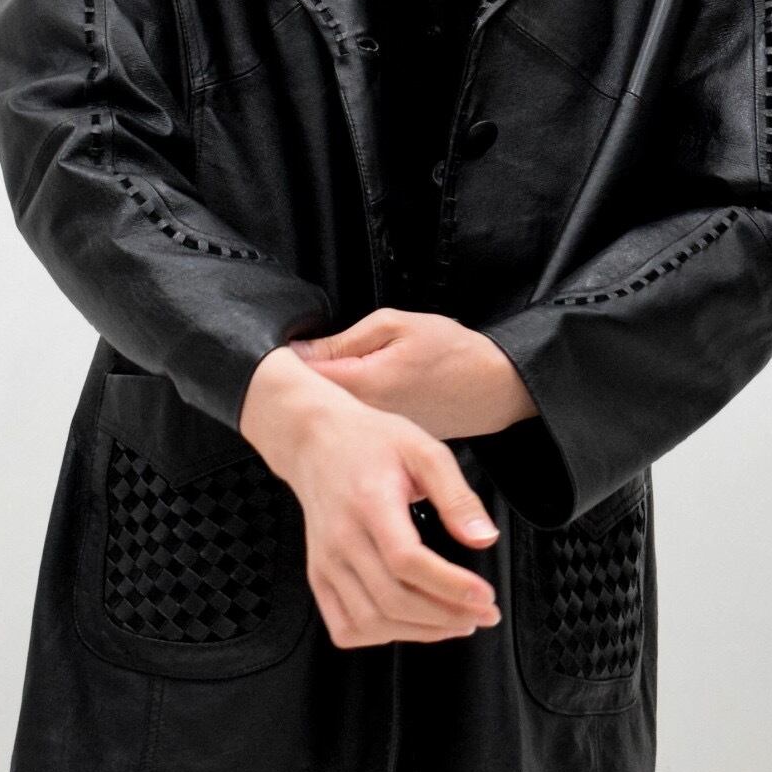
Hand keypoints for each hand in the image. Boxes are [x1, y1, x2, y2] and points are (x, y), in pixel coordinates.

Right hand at [239, 345, 502, 649]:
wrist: (315, 441)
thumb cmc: (373, 443)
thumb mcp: (424, 451)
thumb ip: (457, 496)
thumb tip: (485, 539)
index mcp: (369, 504)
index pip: (407, 561)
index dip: (450, 586)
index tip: (486, 596)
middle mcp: (340, 539)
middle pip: (392, 599)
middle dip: (447, 615)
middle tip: (485, 614)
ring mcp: (325, 562)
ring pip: (371, 621)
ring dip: (421, 632)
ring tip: (458, 622)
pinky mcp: (318, 576)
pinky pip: (345, 627)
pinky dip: (382, 636)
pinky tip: (413, 624)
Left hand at [283, 308, 537, 439]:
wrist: (497, 388)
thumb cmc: (454, 352)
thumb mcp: (398, 325)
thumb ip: (345, 339)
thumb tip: (300, 351)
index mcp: (364, 382)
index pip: (301, 380)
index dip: (281, 367)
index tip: (274, 357)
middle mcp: (365, 417)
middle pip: (310, 407)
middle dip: (294, 389)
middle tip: (285, 370)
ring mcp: (376, 436)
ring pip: (330, 422)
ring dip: (319, 405)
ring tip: (318, 386)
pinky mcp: (388, 446)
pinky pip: (353, 431)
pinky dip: (344, 419)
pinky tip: (347, 407)